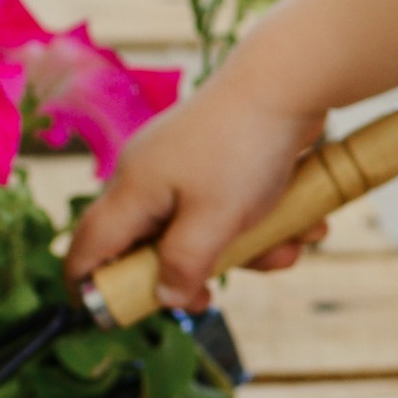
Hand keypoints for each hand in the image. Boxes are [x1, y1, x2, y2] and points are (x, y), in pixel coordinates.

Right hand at [63, 74, 314, 305]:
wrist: (290, 80)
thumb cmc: (242, 149)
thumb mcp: (213, 221)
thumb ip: (184, 265)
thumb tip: (167, 298)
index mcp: (133, 189)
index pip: (89, 245)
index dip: (89, 285)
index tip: (105, 317)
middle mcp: (150, 176)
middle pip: (152, 244)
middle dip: (193, 273)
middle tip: (212, 299)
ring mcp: (186, 165)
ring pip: (204, 229)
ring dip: (248, 249)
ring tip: (289, 249)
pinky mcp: (222, 158)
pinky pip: (235, 206)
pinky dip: (267, 222)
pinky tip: (308, 224)